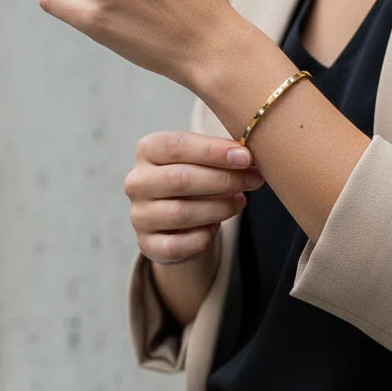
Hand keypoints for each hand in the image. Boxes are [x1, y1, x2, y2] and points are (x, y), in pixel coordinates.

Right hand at [125, 131, 264, 264]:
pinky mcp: (147, 244)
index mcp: (148, 151)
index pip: (176, 146)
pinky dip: (203, 237)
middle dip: (223, 179)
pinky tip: (215, 227)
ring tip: (240, 202)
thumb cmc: (196, 181)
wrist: (180, 222)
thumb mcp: (206, 161)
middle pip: (180, 179)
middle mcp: (137, 182)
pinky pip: (177, 244)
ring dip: (218, 208)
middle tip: (254, 180)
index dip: (213, 151)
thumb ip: (223, 156)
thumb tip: (249, 160)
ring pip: (181, 213)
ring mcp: (139, 215)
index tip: (245, 157)